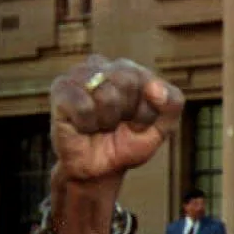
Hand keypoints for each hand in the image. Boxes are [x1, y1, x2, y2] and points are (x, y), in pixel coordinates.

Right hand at [50, 55, 183, 182]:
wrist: (100, 169)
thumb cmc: (129, 142)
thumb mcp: (163, 126)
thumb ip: (172, 103)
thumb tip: (155, 88)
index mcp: (127, 68)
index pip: (149, 80)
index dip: (147, 109)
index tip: (139, 121)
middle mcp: (100, 65)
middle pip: (128, 82)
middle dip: (129, 113)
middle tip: (118, 124)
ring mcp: (77, 75)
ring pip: (106, 95)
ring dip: (108, 121)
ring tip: (101, 125)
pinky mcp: (60, 90)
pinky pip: (84, 107)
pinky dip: (89, 124)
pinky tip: (84, 126)